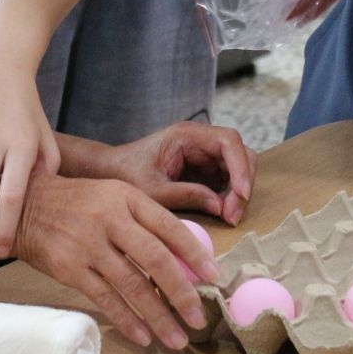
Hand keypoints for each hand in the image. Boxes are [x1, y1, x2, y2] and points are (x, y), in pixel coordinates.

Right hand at [15, 175, 219, 350]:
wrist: (24, 205)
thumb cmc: (77, 203)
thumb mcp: (112, 197)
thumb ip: (143, 221)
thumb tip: (183, 257)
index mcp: (126, 198)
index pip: (168, 226)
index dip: (194, 253)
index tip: (213, 276)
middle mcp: (109, 218)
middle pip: (155, 259)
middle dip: (181, 292)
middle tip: (199, 317)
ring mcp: (88, 244)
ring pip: (132, 285)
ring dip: (158, 315)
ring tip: (177, 337)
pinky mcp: (69, 267)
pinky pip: (105, 298)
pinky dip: (127, 319)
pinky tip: (143, 335)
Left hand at [102, 123, 255, 224]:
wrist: (110, 172)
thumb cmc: (126, 175)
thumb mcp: (152, 190)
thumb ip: (184, 195)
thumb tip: (220, 206)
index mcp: (186, 135)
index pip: (228, 141)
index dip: (240, 166)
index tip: (242, 194)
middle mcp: (200, 141)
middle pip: (240, 153)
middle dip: (242, 183)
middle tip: (233, 215)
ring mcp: (204, 155)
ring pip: (237, 168)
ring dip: (238, 193)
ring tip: (228, 218)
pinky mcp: (204, 170)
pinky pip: (227, 181)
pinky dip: (230, 197)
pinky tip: (221, 214)